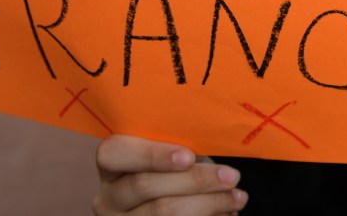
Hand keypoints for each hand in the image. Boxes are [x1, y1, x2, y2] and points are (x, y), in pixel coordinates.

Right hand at [94, 135, 247, 214]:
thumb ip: (177, 144)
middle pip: (145, 185)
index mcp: (110, 164)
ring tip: (238, 197)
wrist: (167, 198)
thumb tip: (213, 138)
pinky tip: (228, 213)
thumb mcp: (167, 152)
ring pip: (162, 212)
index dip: (151, 154)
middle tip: (232, 176)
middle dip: (195, 180)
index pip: (114, 153)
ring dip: (209, 203)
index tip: (189, 156)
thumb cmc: (170, 168)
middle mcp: (107, 198)